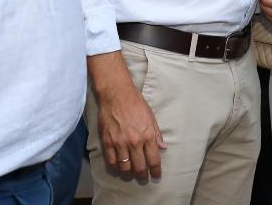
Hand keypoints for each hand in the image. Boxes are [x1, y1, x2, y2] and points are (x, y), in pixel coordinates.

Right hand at [91, 58, 166, 180]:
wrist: (116, 94)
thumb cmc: (135, 103)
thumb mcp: (151, 117)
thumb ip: (156, 134)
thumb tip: (163, 147)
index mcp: (148, 135)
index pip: (154, 160)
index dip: (156, 172)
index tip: (156, 176)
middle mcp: (135, 142)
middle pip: (139, 168)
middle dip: (142, 176)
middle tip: (143, 178)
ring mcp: (120, 143)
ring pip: (125, 168)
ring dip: (128, 174)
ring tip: (130, 174)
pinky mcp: (108, 142)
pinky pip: (111, 162)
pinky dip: (115, 168)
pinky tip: (118, 168)